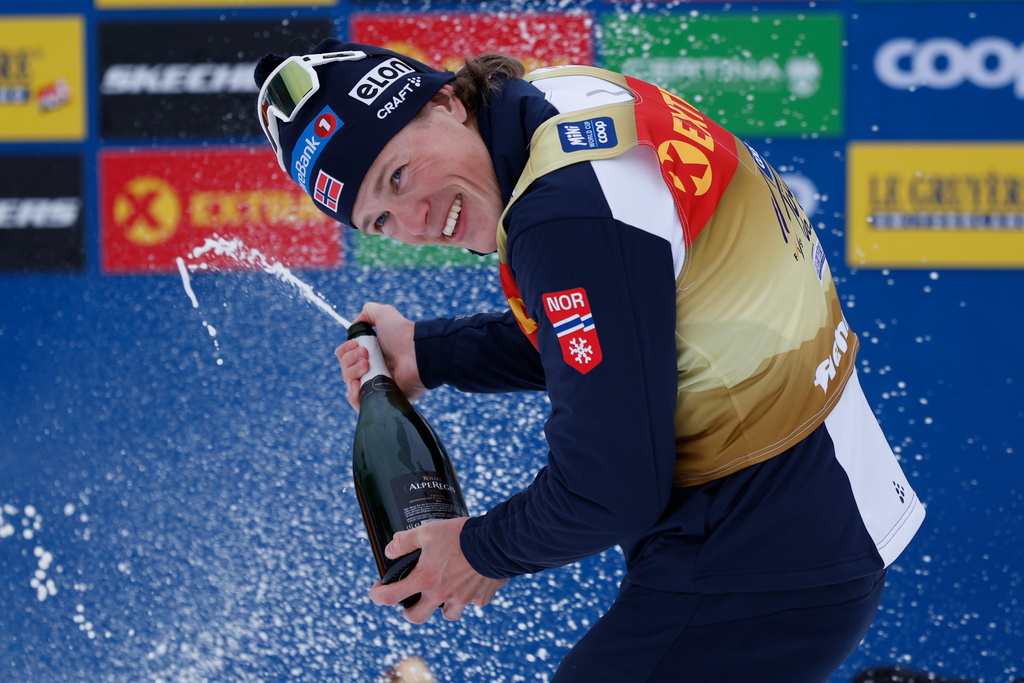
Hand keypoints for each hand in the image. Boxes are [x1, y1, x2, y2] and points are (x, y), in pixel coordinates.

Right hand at [335, 302, 423, 410]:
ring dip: (351, 372)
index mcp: (370, 354)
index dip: (345, 351)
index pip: (345, 358)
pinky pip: (359, 403)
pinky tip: (358, 384)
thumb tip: (355, 324)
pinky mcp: (382, 400)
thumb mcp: (383, 313)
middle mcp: (372, 371)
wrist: (417, 352)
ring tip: (367, 365)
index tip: (356, 345)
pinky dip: (354, 394)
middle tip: (366, 354)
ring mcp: (376, 386)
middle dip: (349, 360)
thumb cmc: (402, 333)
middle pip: (345, 371)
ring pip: (349, 386)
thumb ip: (367, 312)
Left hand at [369, 517, 508, 623]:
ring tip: (444, 591)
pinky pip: (472, 602)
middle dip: (409, 612)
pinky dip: (469, 595)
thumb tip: (390, 550)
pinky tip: (470, 580)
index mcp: (425, 580)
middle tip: (410, 601)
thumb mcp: (427, 530)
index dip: (377, 595)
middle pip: (416, 618)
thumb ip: (405, 541)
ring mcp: (462, 599)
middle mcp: (441, 595)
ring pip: (447, 614)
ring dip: (442, 606)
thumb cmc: (461, 536)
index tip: (377, 590)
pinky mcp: (481, 598)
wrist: (498, 542)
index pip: (390, 597)